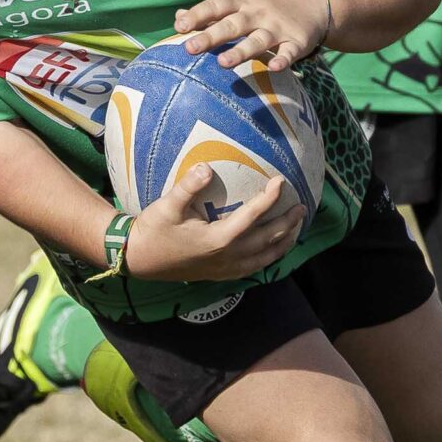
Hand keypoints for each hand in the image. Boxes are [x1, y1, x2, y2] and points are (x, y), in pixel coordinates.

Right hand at [123, 169, 305, 282]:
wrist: (139, 260)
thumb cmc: (153, 231)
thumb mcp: (167, 206)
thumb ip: (188, 187)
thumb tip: (206, 167)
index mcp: (218, 240)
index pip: (252, 216)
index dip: (269, 198)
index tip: (280, 181)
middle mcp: (227, 256)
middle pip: (267, 240)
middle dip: (287, 223)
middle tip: (302, 207)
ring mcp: (226, 268)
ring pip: (265, 258)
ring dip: (284, 243)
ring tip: (296, 229)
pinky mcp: (221, 274)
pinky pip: (254, 267)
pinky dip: (269, 257)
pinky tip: (274, 250)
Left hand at [175, 0, 332, 71]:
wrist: (315, 0)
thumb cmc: (266, 5)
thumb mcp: (241, 1)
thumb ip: (211, 12)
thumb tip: (178, 18)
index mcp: (241, 2)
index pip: (216, 5)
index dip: (198, 15)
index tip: (180, 27)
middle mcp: (258, 13)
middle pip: (232, 24)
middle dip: (211, 36)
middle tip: (190, 48)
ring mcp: (278, 28)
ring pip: (258, 40)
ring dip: (241, 51)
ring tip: (223, 63)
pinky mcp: (297, 42)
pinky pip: (289, 52)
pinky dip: (283, 60)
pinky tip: (274, 68)